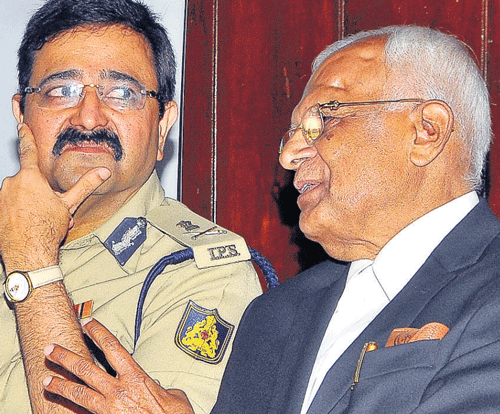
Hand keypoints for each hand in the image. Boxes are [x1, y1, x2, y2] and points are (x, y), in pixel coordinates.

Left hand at [0, 124, 109, 271]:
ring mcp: (0, 198)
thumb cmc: (46, 229)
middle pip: (27, 181)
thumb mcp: (69, 205)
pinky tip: (28, 226)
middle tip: (51, 208)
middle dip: (39, 192)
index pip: (28, 151)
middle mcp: (11, 184)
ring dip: (29, 204)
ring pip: (17, 195)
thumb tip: (103, 173)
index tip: (21, 126)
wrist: (28, 254)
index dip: (26, 137)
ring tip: (42, 220)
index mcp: (30, 178)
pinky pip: (8, 207)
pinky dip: (17, 213)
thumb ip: (85, 185)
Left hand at [43, 318, 194, 413]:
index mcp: (136, 377)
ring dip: (60, 384)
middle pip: (86, 368)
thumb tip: (158, 388)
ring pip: (78, 392)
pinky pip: (83, 412)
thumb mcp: (176, 396)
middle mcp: (118, 390)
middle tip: (52, 349)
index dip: (98, 332)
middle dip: (66, 357)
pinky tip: (61, 406)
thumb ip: (161, 387)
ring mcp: (109, 408)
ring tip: (46, 379)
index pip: (112, 347)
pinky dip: (71, 409)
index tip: (87, 323)